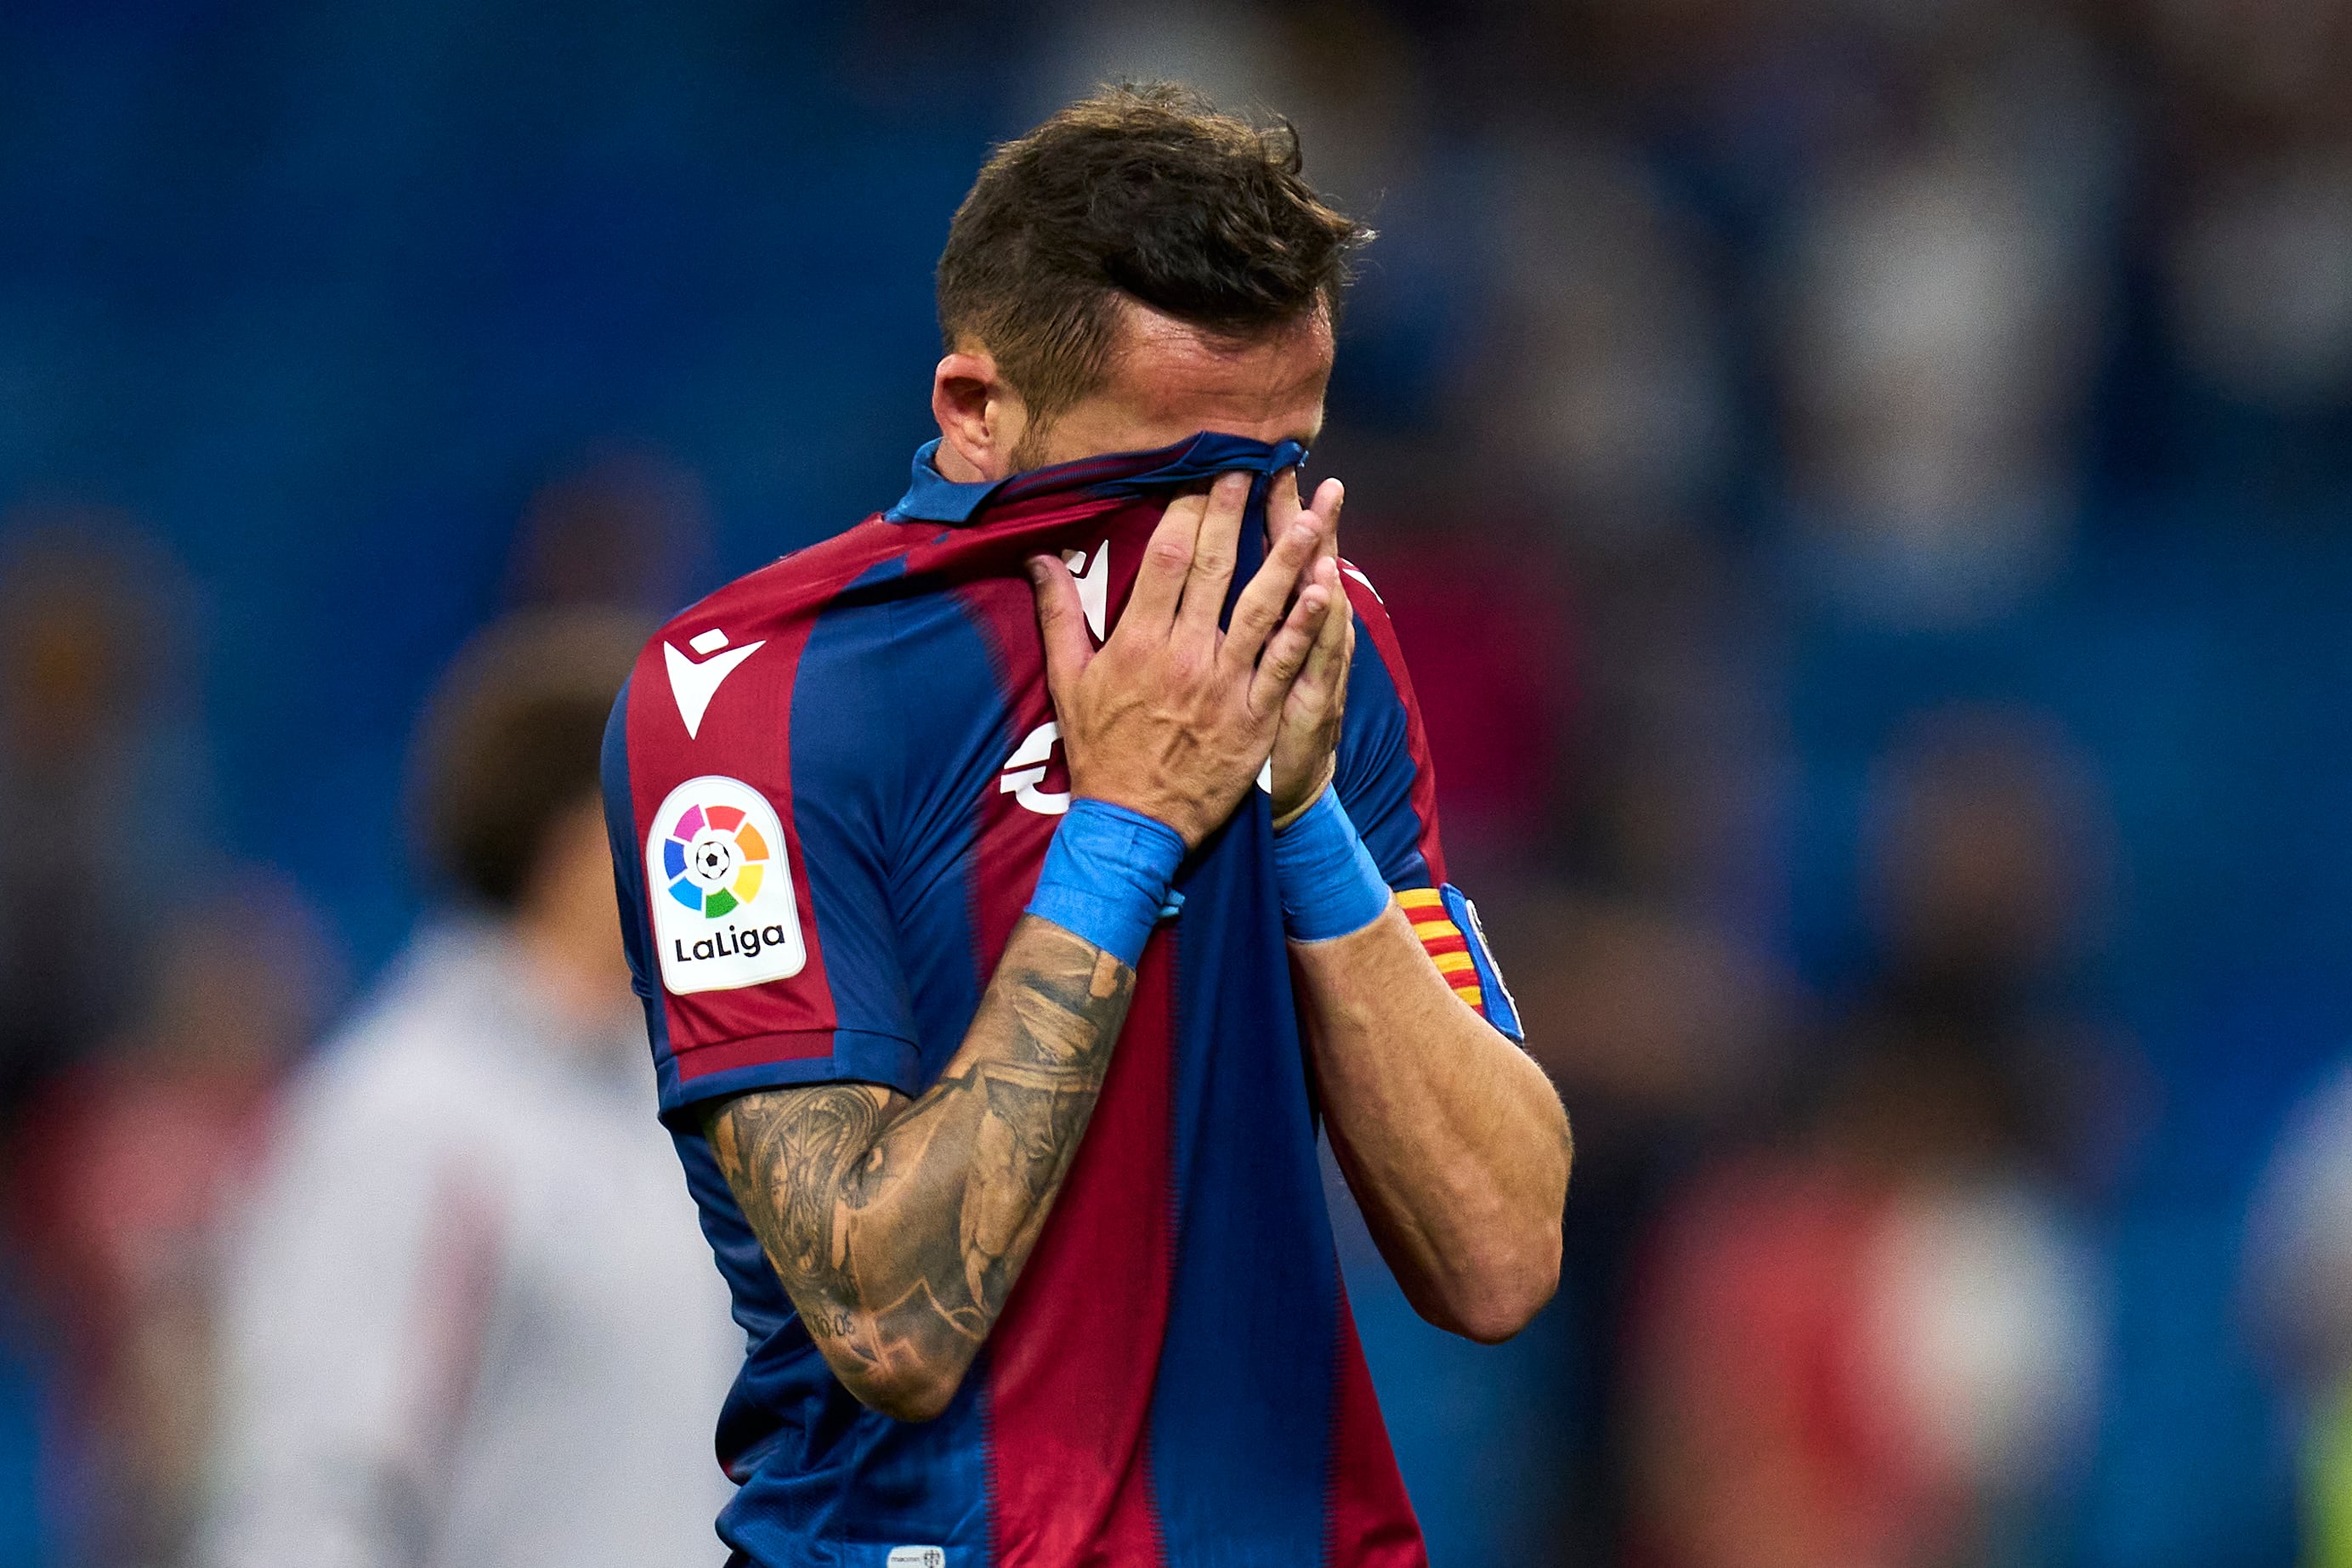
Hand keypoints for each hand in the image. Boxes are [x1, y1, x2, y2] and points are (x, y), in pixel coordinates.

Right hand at [1030, 471, 1334, 848]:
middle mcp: (1183, 655)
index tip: (1203, 471)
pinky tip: (1325, 589)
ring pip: (1261, 607)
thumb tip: (1039, 558)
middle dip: (1234, 512)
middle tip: (1254, 465)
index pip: (1165, 559)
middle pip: (1213, 568)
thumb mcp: (1069, 683)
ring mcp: (1223, 686)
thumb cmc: (1100, 752)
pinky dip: (1306, 626)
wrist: (1133, 826)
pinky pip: (1285, 663)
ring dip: (1287, 555)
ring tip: (1311, 511)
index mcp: (1138, 642)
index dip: (1186, 509)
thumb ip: (1059, 617)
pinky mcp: (1255, 717)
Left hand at [1264, 471, 1351, 822]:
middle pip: (1294, 564)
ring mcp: (1308, 664)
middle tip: (1285, 463)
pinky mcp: (1312, 698)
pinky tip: (1325, 589)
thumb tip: (1235, 567)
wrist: (1291, 790)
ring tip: (1316, 509)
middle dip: (1290, 515)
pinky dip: (1318, 625)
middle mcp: (1298, 635)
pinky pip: (1313, 657)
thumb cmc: (1257, 725)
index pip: (1266, 554)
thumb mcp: (1268, 666)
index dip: (1265, 509)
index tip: (1255, 460)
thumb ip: (1256, 615)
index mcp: (1276, 621)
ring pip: (1314, 600)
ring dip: (1315, 556)